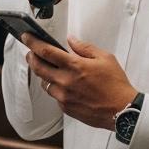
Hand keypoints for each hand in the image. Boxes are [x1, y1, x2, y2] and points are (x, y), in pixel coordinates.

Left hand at [22, 34, 136, 129]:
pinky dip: (56, 88)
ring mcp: (63, 96)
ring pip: (44, 82)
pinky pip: (54, 95)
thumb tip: (71, 40)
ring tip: (50, 69)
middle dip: (31, 57)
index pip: (45, 51)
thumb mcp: (105, 58)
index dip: (33, 42)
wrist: (122, 110)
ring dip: (44, 74)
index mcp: (74, 66)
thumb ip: (84, 48)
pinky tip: (64, 85)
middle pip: (38, 67)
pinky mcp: (65, 108)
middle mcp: (65, 81)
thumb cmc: (116, 85)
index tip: (27, 37)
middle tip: (31, 52)